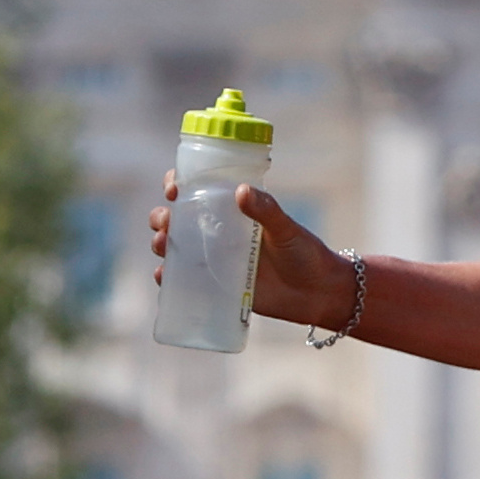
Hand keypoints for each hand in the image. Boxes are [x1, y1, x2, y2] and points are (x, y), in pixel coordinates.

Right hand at [148, 183, 360, 333]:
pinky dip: (170, 277)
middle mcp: (220, 232)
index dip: (179, 184)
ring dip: (161, 243)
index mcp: (234, 210)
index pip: (200, 190)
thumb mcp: (287, 229)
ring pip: (176, 247)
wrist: (318, 294)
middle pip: (178, 219)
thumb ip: (266, 211)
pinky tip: (163, 275)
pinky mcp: (217, 286)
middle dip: (163, 216)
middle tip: (166, 220)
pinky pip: (186, 280)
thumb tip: (241, 190)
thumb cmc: (306, 254)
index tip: (174, 187)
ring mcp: (216, 259)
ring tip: (162, 244)